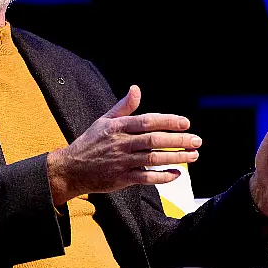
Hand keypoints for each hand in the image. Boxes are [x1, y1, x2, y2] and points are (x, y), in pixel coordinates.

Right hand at [46, 85, 201, 204]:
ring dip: (176, 157)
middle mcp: (120, 143)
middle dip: (178, 140)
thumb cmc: (90, 143)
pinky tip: (176, 174)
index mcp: (117, 127)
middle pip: (153, 140)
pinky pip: (146, 178)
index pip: (147, 121)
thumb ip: (123, 106)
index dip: (168, 121)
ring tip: (193, 156)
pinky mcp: (121, 179)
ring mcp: (121, 162)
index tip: (185, 123)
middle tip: (196, 140)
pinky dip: (162, 177)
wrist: (71, 169)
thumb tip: (136, 88)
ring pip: (153, 159)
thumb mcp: (104, 120)